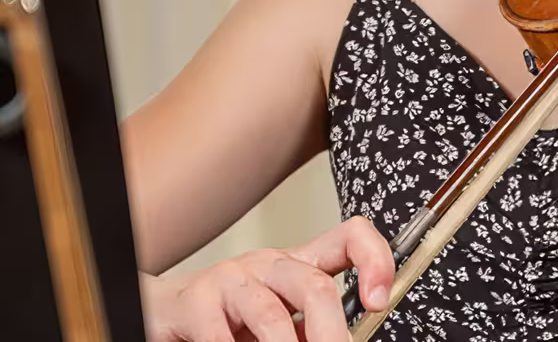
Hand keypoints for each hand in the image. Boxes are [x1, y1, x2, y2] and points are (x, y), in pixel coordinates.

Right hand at [141, 216, 393, 341]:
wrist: (165, 311)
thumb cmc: (231, 317)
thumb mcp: (280, 318)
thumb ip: (310, 325)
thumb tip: (345, 340)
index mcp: (299, 264)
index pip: (349, 239)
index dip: (374, 261)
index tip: (378, 302)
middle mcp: (269, 265)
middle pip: (315, 286)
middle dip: (332, 334)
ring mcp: (231, 279)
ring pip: (271, 315)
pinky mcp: (195, 302)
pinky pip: (221, 336)